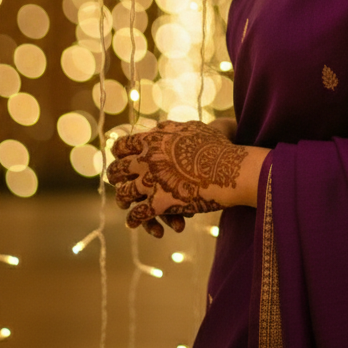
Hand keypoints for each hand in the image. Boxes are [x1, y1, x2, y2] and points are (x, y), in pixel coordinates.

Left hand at [106, 120, 249, 237]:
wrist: (231, 169)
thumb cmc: (219, 146)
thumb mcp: (193, 128)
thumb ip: (172, 128)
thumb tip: (161, 125)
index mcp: (154, 139)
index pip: (123, 145)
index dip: (119, 153)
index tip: (120, 157)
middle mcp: (148, 158)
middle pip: (118, 170)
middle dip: (115, 177)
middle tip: (116, 181)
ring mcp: (152, 181)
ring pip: (124, 194)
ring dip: (123, 200)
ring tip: (124, 204)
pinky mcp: (160, 202)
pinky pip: (138, 215)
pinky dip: (134, 220)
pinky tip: (133, 222)